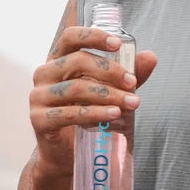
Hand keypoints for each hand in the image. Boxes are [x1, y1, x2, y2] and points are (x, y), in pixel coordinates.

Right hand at [30, 24, 156, 176]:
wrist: (65, 153)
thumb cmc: (84, 116)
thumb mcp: (107, 92)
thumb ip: (124, 75)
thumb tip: (150, 57)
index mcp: (58, 60)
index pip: (70, 37)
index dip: (93, 37)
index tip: (117, 44)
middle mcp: (44, 74)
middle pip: (77, 62)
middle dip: (109, 71)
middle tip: (131, 83)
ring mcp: (38, 97)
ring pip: (76, 88)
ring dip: (108, 94)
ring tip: (131, 103)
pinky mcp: (38, 119)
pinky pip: (70, 113)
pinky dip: (95, 113)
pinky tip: (114, 114)